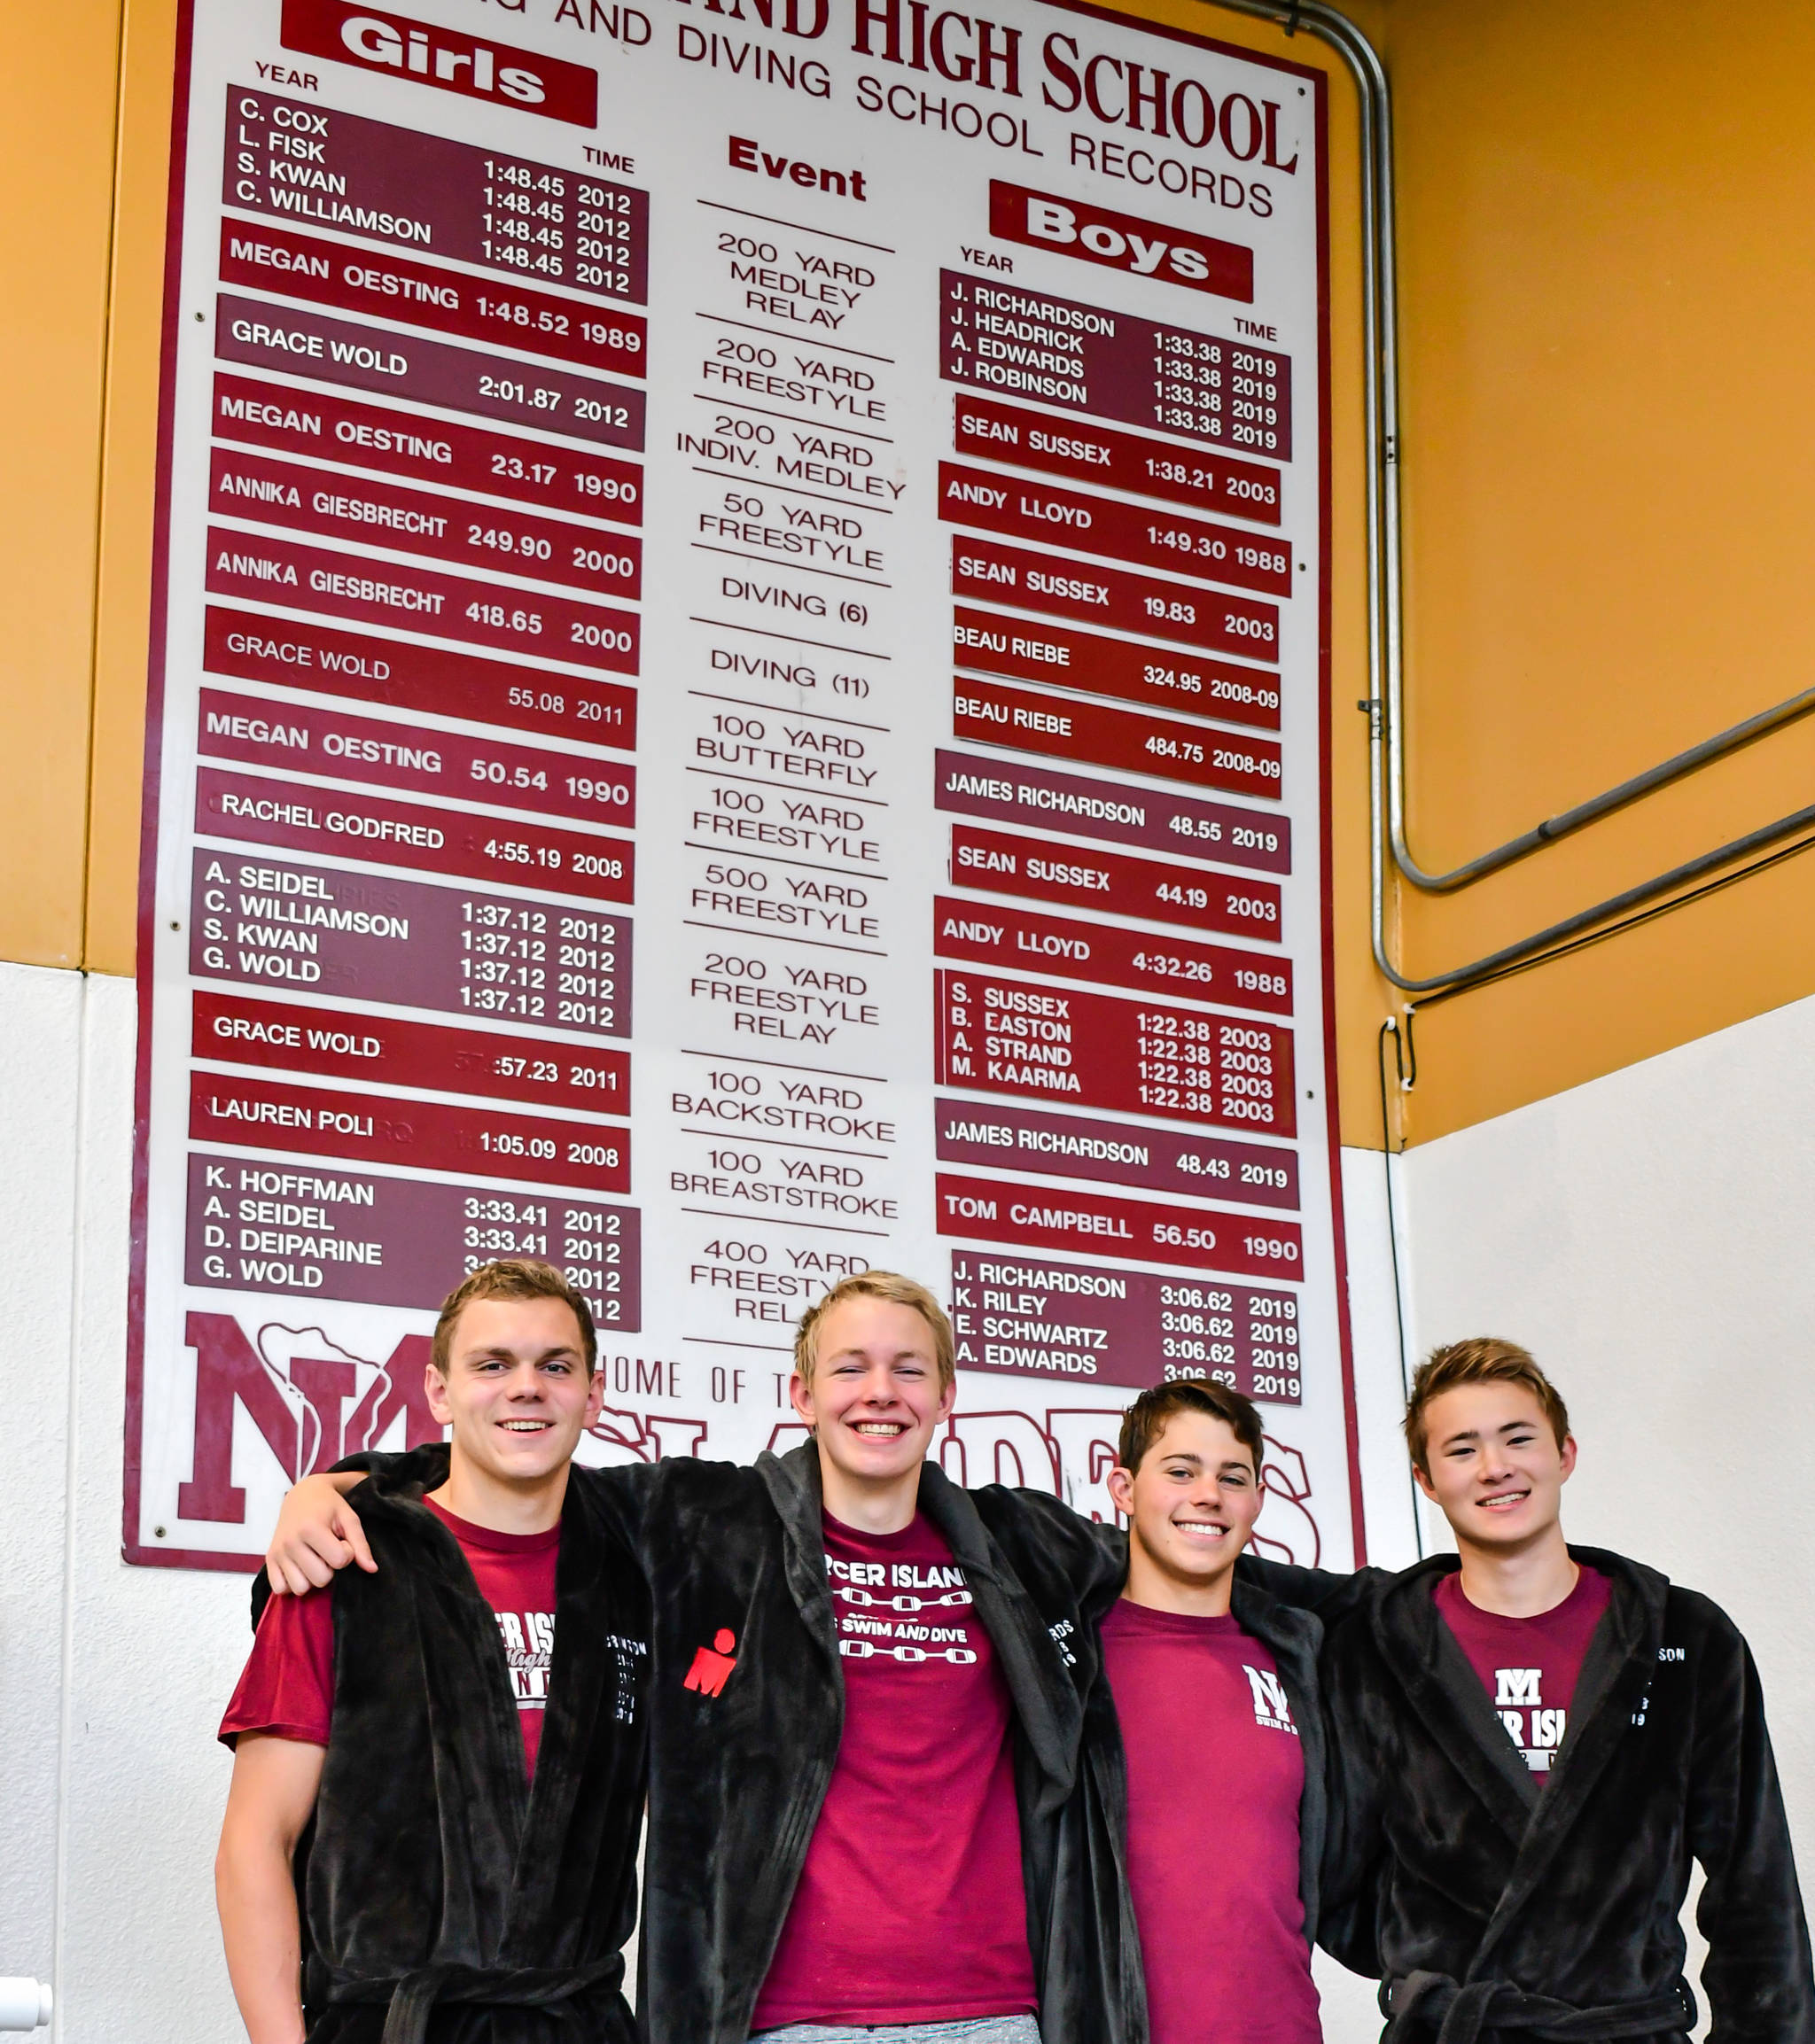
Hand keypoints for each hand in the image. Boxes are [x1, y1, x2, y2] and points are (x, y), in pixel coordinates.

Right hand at [264, 1473, 374, 1593]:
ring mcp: (278, 1552)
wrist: (301, 1495)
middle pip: (321, 1579)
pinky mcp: (269, 1560)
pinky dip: (293, 1583)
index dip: (346, 1553)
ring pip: (301, 1588)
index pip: (340, 1560)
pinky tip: (301, 1567)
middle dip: (330, 1568)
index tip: (341, 1541)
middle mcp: (290, 1542)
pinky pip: (281, 1590)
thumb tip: (372, 1570)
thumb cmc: (329, 1507)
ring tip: (314, 1558)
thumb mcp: (349, 1518)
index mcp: (311, 1528)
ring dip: (312, 1578)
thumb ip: (361, 1544)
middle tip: (327, 1550)